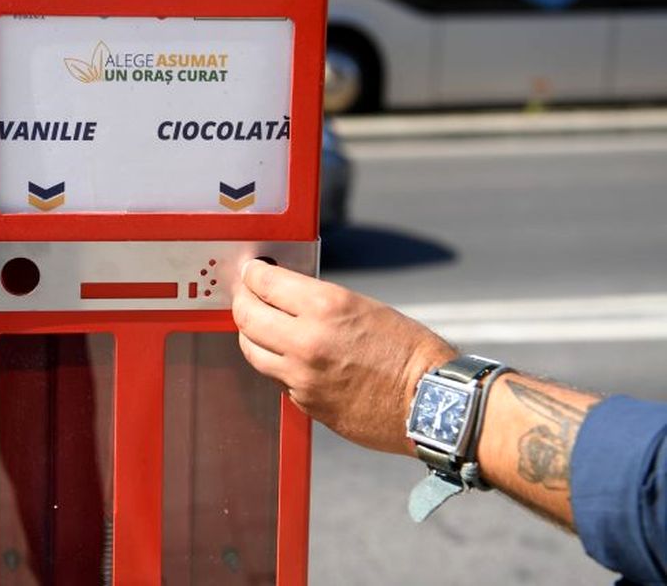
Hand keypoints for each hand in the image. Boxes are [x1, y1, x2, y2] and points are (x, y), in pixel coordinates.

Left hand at [231, 260, 457, 455]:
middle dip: (242, 300)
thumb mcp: (364, 307)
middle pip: (246, 315)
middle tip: (246, 294)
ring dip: (250, 334)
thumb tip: (284, 297)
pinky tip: (285, 354)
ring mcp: (300, 375)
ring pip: (251, 349)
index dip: (253, 273)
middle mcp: (306, 340)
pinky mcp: (303, 402)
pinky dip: (273, 362)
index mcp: (325, 306)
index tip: (252, 270)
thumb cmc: (408, 351)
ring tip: (258, 325)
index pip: (264, 282)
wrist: (430, 403)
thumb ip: (318, 301)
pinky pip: (273, 376)